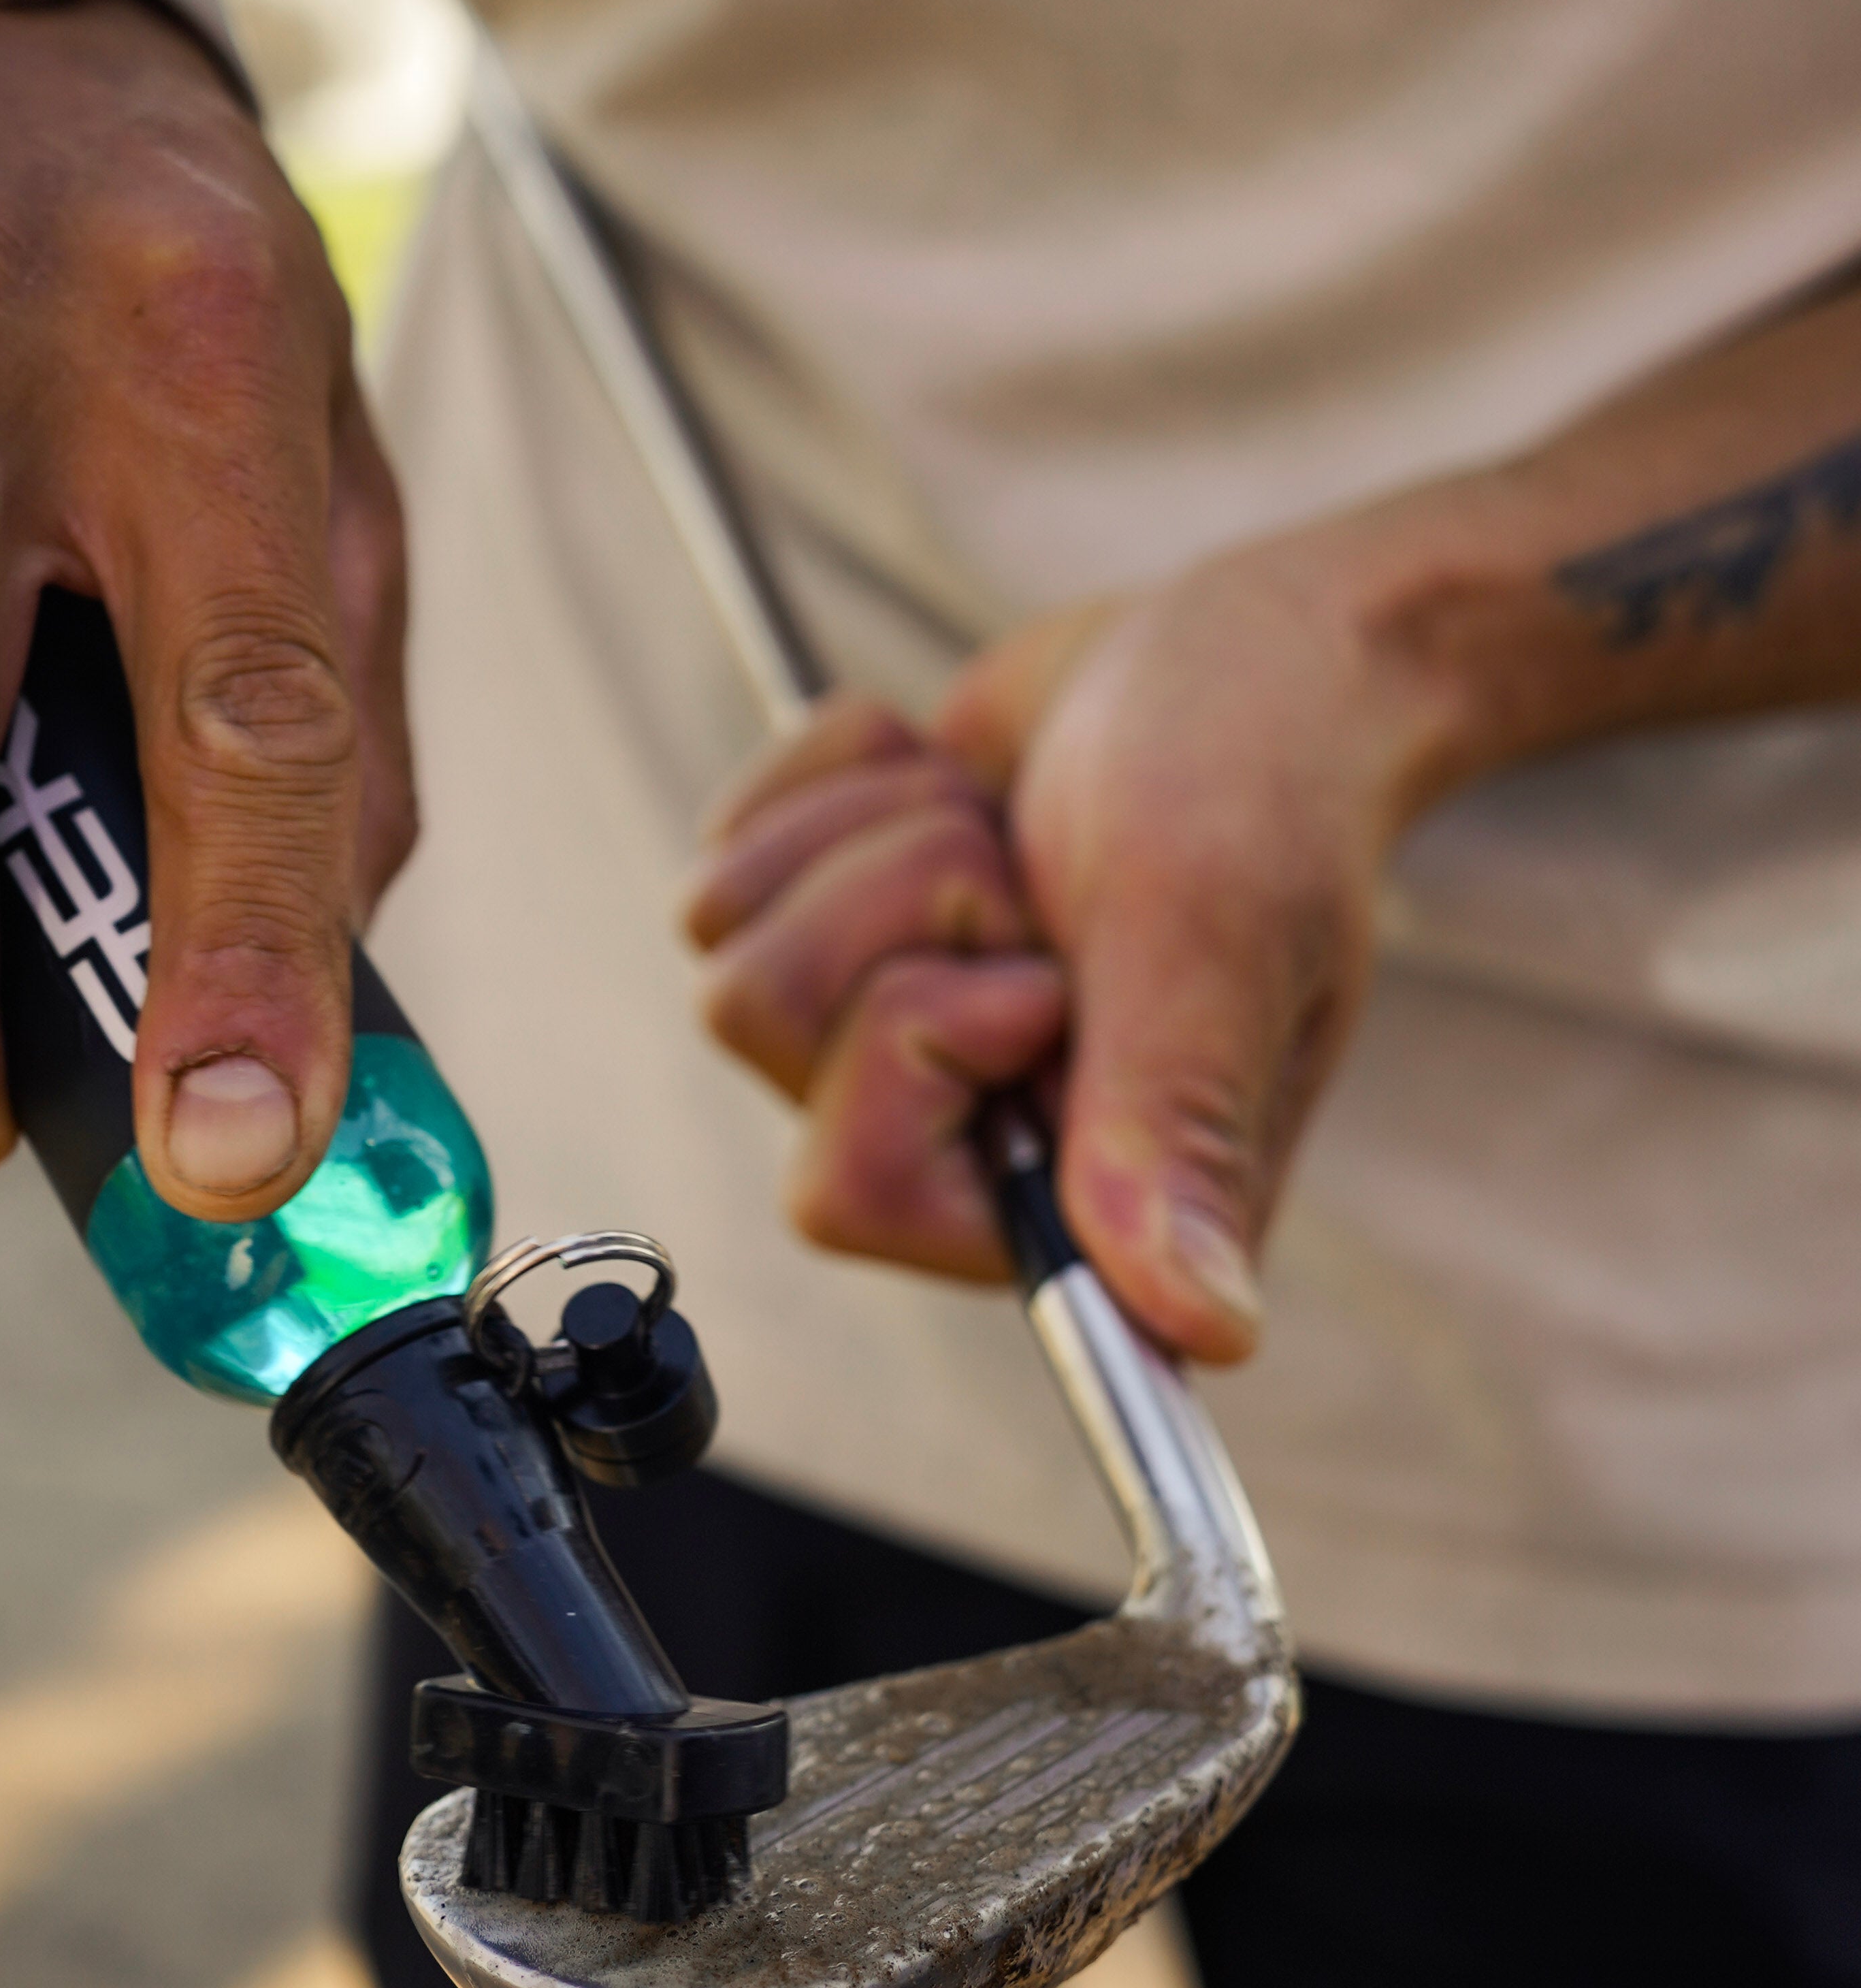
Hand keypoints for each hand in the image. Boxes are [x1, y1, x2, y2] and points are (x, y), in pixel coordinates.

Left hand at [688, 558, 1455, 1363]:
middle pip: (759, 1023)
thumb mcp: (1217, 940)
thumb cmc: (1257, 785)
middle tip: (1032, 887)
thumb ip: (1175, 1128)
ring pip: (730, 935)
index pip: (849, 1191)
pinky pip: (732, 850)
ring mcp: (887, 1042)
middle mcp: (967, 1141)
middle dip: (896, 902)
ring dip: (879, 836)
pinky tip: (965, 786)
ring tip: (1011, 834)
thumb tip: (1203, 1335)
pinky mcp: (836, 940)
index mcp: (1075, 1195)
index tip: (1041, 979)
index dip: (913, 1043)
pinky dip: (846, 778)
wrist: (1244, 652)